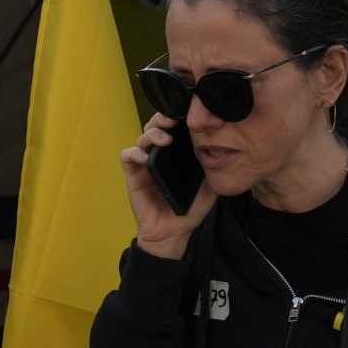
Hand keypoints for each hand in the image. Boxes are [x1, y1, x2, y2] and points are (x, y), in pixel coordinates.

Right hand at [120, 112, 215, 258]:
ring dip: (151, 134)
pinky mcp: (133, 175)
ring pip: (141, 137)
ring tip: (165, 139)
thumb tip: (220, 147)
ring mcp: (145, 165)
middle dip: (162, 119)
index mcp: (175, 155)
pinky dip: (134, 152)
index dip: (177, 117)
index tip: (188, 115)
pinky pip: (127, 156)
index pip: (173, 127)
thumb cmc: (189, 208)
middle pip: (154, 126)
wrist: (174, 232)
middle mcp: (159, 156)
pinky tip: (147, 157)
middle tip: (174, 121)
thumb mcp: (209, 185)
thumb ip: (212, 167)